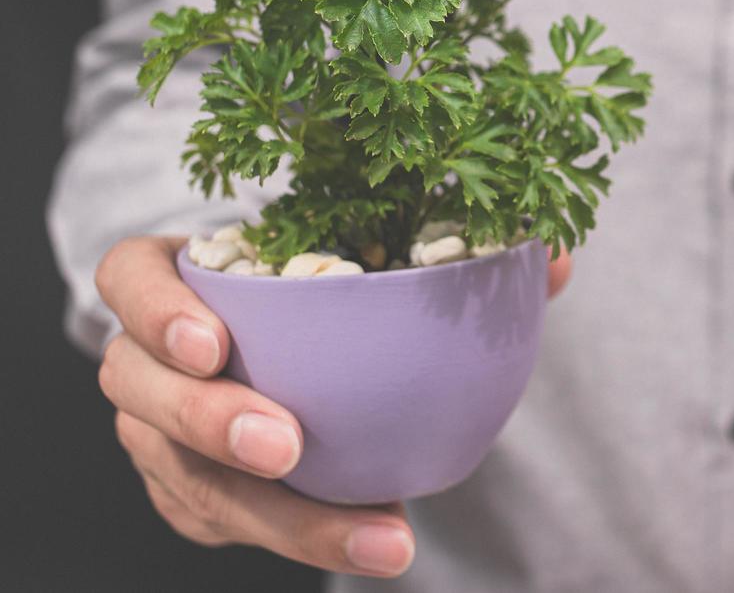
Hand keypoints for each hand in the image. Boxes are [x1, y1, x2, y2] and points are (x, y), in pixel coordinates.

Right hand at [96, 235, 573, 575]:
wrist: (290, 345)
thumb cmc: (327, 282)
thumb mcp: (374, 245)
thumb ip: (461, 244)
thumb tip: (557, 259)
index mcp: (174, 278)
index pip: (127, 281)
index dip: (155, 311)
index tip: (216, 342)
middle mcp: (148, 361)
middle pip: (143, 395)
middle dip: (209, 423)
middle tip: (288, 444)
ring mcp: (158, 436)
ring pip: (191, 483)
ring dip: (281, 514)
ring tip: (378, 531)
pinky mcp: (192, 495)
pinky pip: (228, 526)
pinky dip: (303, 532)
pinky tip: (375, 538)